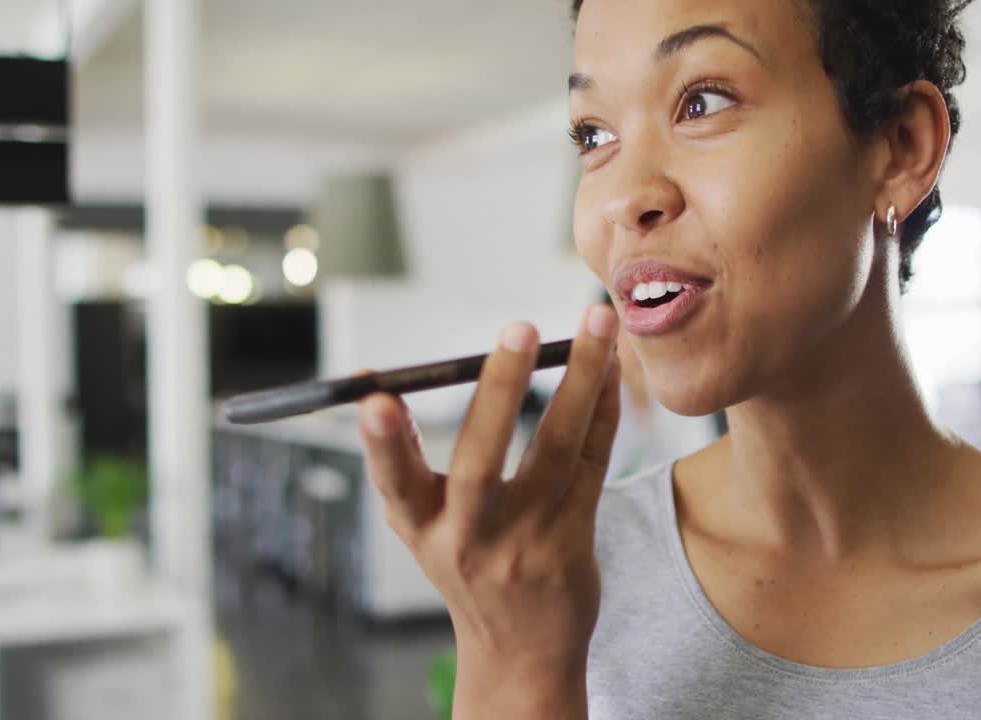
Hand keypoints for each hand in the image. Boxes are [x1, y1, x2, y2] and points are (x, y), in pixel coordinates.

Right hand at [358, 305, 620, 717]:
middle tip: (519, 329)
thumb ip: (400, 461)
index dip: (382, 441)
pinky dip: (603, 409)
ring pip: (558, 450)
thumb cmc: (464, 564)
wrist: (522, 649)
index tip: (374, 398)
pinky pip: (594, 462)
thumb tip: (370, 382)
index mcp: (421, 529)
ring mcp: (527, 541)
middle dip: (500, 391)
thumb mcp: (420, 526)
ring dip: (581, 379)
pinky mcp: (575, 540)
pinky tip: (610, 367)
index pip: (394, 481)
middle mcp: (470, 538)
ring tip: (596, 323)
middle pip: (480, 461)